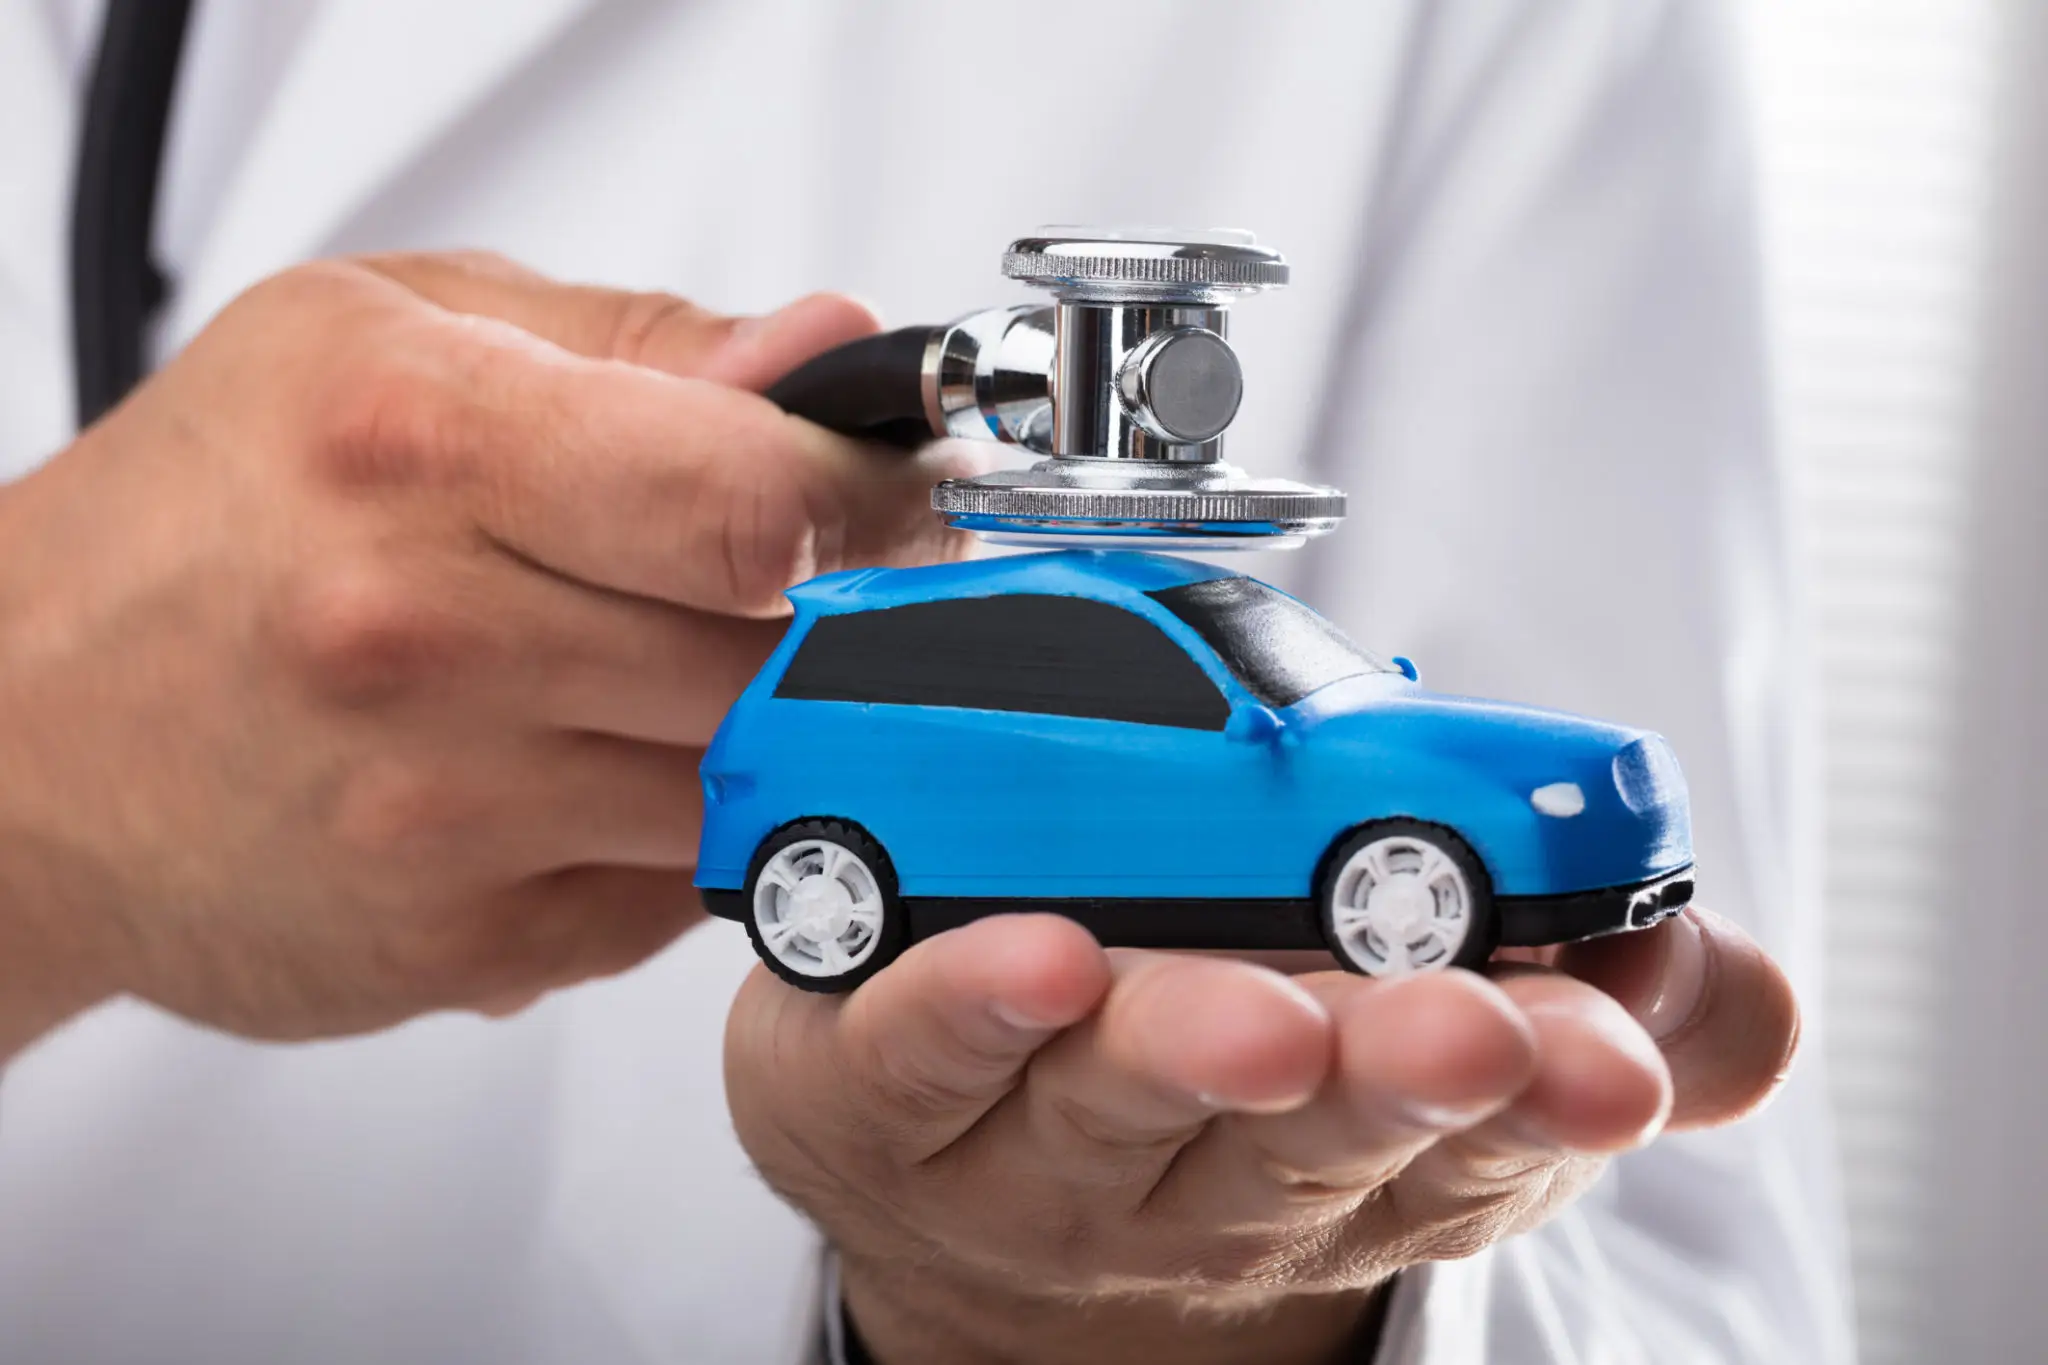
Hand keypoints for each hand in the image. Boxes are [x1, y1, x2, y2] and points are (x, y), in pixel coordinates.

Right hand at [0, 251, 967, 1055]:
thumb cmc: (199, 520)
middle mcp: (431, 632)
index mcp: (425, 441)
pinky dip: (666, 837)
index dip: (865, 506)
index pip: (760, 491)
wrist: (19, 738)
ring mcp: (450, 807)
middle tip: (778, 598)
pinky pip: (672, 890)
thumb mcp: (386, 332)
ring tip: (635, 680)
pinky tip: (576, 778)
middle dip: (813, 628)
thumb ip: (637, 343)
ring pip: (748, 783)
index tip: (888, 511)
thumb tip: (820, 352)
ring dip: (744, 738)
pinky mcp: (465, 940)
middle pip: (779, 652)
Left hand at [725, 908, 1797, 1364]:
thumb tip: (1697, 969)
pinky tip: (1029, 961)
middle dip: (1391, 1081)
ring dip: (1189, 1048)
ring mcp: (1041, 1146)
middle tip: (1467, 1032)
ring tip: (1256, 1017)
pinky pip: (922, 1054)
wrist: (986, 1201)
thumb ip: (1634, 1006)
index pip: (1475, 1141)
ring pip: (1118, 1095)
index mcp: (1365, 1154)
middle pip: (1304, 1136)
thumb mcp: (1474, 1060)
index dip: (1545, 1099)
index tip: (1605, 1056)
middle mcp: (1209, 1176)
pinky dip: (971, 1007)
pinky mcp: (882, 1090)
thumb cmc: (1241, 1096)